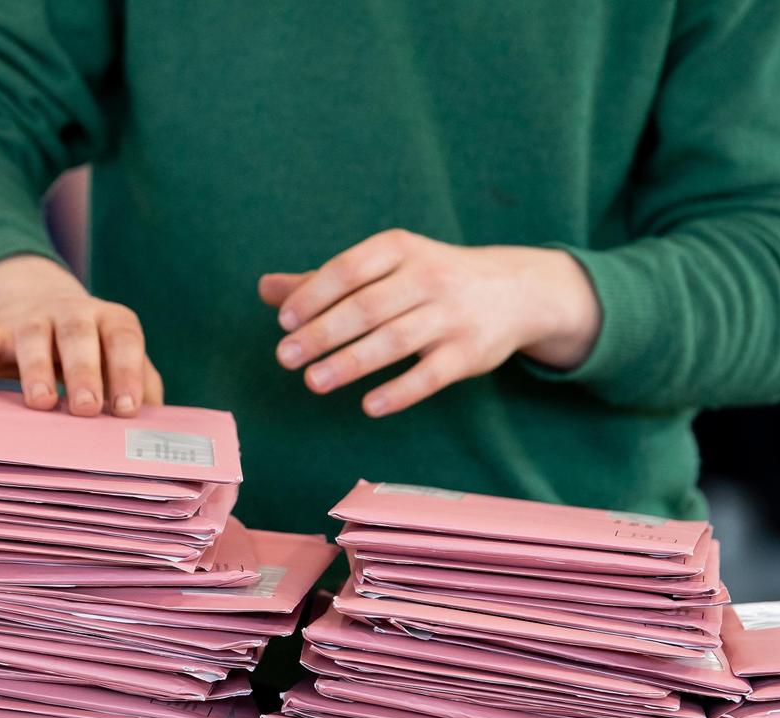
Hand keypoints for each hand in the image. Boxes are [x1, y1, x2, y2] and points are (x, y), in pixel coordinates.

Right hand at [0, 255, 162, 415]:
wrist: (36, 304)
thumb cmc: (90, 349)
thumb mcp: (117, 358)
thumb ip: (139, 384)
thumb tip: (153, 425)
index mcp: (109, 320)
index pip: (122, 339)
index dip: (127, 371)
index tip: (127, 409)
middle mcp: (71, 313)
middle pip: (78, 335)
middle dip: (83, 371)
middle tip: (86, 408)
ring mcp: (30, 320)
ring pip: (32, 337)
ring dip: (35, 369)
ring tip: (40, 403)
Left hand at [259, 231, 600, 417]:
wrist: (514, 290)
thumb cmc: (429, 278)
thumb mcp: (384, 267)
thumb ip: (325, 280)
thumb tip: (265, 289)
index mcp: (400, 249)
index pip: (349, 269)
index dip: (314, 295)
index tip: (284, 321)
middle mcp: (428, 278)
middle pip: (367, 307)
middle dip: (323, 333)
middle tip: (285, 357)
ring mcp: (451, 316)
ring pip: (395, 341)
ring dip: (350, 363)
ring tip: (313, 382)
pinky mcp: (469, 353)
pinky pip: (431, 375)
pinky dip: (399, 391)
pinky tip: (368, 406)